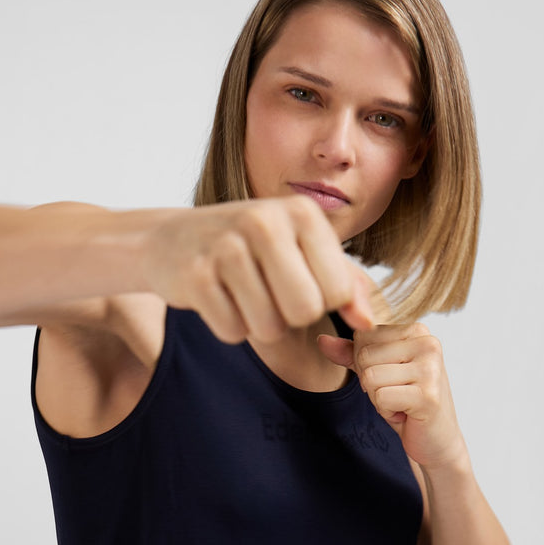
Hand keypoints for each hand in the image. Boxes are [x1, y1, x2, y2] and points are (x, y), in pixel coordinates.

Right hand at [141, 196, 374, 343]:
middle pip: (305, 311)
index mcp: (302, 213)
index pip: (337, 292)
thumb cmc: (253, 248)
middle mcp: (264, 221)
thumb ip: (346, 283)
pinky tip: (218, 298)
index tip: (299, 283)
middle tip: (271, 295)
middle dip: (290, 318)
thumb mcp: (303, 251)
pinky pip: (231, 331)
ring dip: (257, 324)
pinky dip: (228, 326)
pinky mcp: (194, 275)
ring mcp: (225, 246)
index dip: (321, 302)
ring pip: (268, 328)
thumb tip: (370, 323)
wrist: (174, 239)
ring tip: (243, 294)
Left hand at [318, 322, 467, 470]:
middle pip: (364, 356)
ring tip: (401, 403)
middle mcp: (427, 343)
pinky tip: (406, 414)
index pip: (362, 337)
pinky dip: (387, 412)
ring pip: (370, 377)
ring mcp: (430, 369)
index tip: (391, 377)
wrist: (436, 439)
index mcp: (416, 330)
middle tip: (397, 393)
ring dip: (378, 399)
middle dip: (371, 383)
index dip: (365, 364)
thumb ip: (350, 354)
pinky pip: (381, 398)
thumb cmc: (406, 402)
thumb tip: (321, 340)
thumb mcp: (376, 372)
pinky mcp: (427, 395)